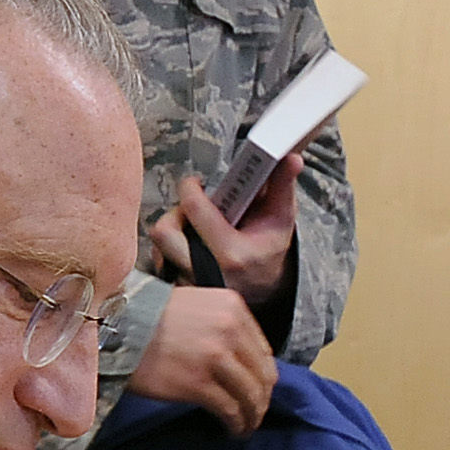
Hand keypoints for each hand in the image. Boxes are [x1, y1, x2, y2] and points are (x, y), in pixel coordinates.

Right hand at [127, 283, 279, 433]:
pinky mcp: (198, 383)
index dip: (263, 377)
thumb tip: (243, 362)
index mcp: (233, 307)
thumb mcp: (198, 305)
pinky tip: (232, 430)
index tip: (258, 391)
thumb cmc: (150, 316)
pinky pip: (230, 410)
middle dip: (261, 400)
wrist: (117, 326)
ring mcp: (215, 357)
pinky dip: (237, 424)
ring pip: (250, 396)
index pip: (264, 352)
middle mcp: (230, 329)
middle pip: (262, 376)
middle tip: (254, 415)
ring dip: (252, 416)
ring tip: (245, 427)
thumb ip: (224, 326)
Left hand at [148, 161, 299, 304]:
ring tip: (192, 229)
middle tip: (190, 210)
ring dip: (171, 232)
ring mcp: (191, 285)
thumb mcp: (281, 217)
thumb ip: (282, 185)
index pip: (193, 208)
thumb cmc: (269, 249)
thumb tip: (292, 158)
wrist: (265, 288)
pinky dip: (169, 252)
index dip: (190, 186)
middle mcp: (208, 272)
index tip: (196, 183)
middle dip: (174, 213)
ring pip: (157, 248)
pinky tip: (189, 248)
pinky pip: (160, 264)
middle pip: (164, 231)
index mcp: (232, 252)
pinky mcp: (180, 291)